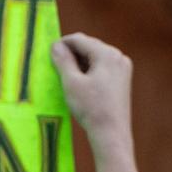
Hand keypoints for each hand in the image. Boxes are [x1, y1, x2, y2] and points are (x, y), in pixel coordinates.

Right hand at [49, 32, 132, 153]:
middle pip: (89, 47)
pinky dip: (89, 70)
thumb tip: (56, 45)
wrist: (111, 132)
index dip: (62, 43)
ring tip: (67, 77)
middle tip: (55, 67)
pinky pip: (102, 67)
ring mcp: (122, 67)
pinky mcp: (122, 78)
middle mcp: (118, 56)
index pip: (80, 39)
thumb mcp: (71, 82)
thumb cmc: (91, 108)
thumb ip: (63, 61)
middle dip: (71, 53)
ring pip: (95, 57)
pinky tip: (80, 83)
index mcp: (107, 54)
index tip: (48, 53)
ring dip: (79, 62)